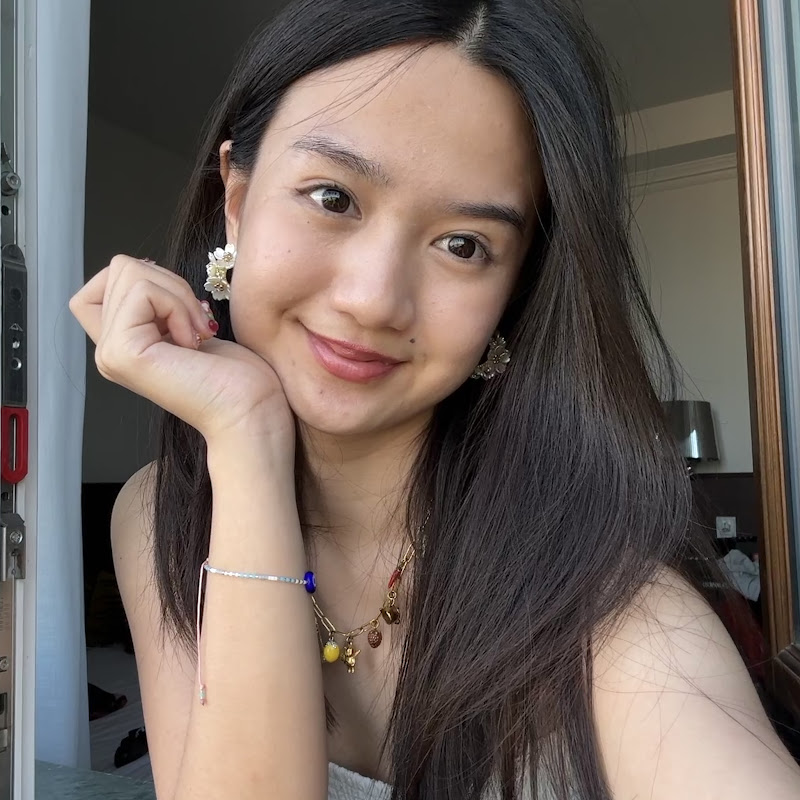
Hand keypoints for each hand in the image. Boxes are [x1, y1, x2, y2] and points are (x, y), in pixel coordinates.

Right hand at [69, 255, 294, 447]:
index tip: (180, 307)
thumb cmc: (237, 377)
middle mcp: (108, 350)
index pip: (102, 282)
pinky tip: (193, 343)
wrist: (251, 412)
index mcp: (122, 344)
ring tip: (197, 336)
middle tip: (197, 327)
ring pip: (130, 273)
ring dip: (178, 295)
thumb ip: (156, 303)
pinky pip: (143, 290)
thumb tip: (142, 265)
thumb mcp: (188, 325)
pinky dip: (178, 306)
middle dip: (171, 283)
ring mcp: (110, 353)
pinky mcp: (122, 351)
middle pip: (120, 268)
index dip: (142, 277)